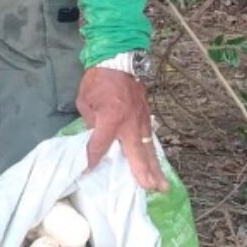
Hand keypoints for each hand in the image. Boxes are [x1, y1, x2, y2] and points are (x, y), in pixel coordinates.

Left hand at [76, 67, 168, 191]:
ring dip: (155, 167)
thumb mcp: (85, 101)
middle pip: (136, 152)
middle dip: (142, 172)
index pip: (100, 145)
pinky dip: (153, 152)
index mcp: (111, 118)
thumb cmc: (98, 79)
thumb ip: (91, 121)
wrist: (119, 58)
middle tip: (149, 188)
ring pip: (148, 148)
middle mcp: (130, 122)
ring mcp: (141, 118)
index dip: (92, 159)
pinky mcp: (147, 114)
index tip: (87, 171)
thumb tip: (96, 135)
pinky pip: (150, 138)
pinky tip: (156, 164)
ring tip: (161, 185)